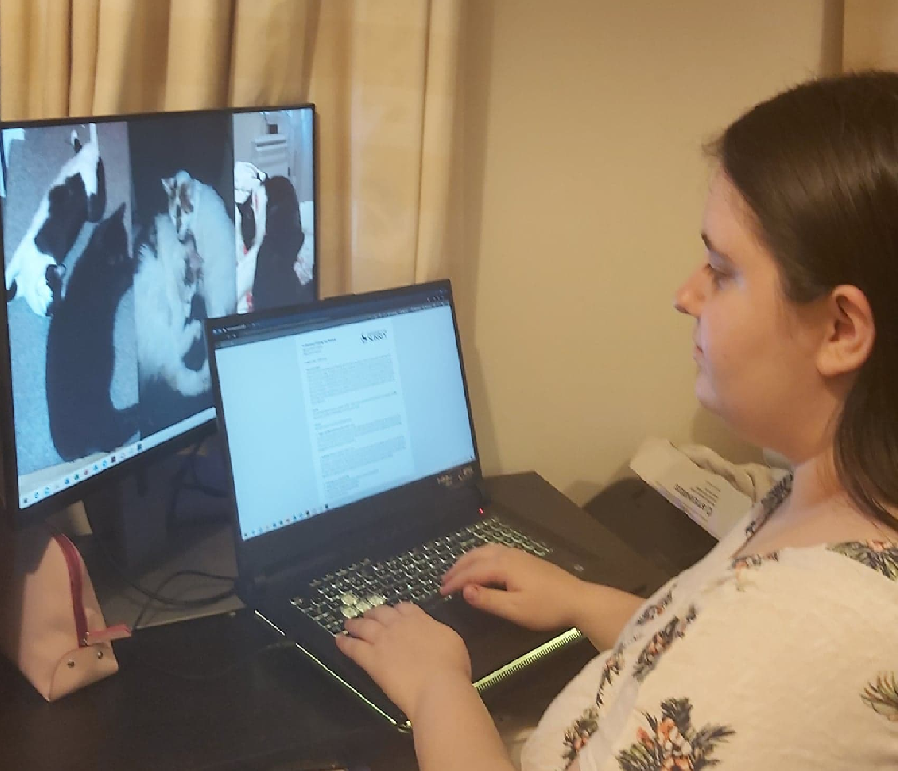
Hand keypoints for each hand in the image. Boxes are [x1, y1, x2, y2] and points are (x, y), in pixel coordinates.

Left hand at [335, 602, 471, 719]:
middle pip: (381, 613)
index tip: (393, 611)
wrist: (437, 686)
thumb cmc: (452, 667)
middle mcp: (399, 626)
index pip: (405, 608)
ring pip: (364, 627)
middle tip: (367, 614)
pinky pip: (354, 648)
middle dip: (373, 613)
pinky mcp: (371, 660)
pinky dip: (345, 643)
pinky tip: (338, 640)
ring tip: (348, 623)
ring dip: (355, 623)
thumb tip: (433, 634)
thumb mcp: (452, 641)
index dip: (397, 609)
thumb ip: (437, 633)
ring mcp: (383, 641)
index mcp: (420, 620)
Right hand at [440, 544, 583, 629]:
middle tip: (443, 582)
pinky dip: (479, 557)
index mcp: (503, 566)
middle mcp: (507, 554)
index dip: (455, 581)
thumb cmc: (546, 607)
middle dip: (457, 568)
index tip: (440, 593)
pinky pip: (493, 551)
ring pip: (484, 551)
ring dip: (468, 560)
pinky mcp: (524, 558)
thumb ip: (488, 599)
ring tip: (457, 572)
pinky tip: (480, 565)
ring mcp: (517, 554)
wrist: (577, 598)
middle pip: (475, 556)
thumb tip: (464, 590)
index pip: (472, 571)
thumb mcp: (515, 609)